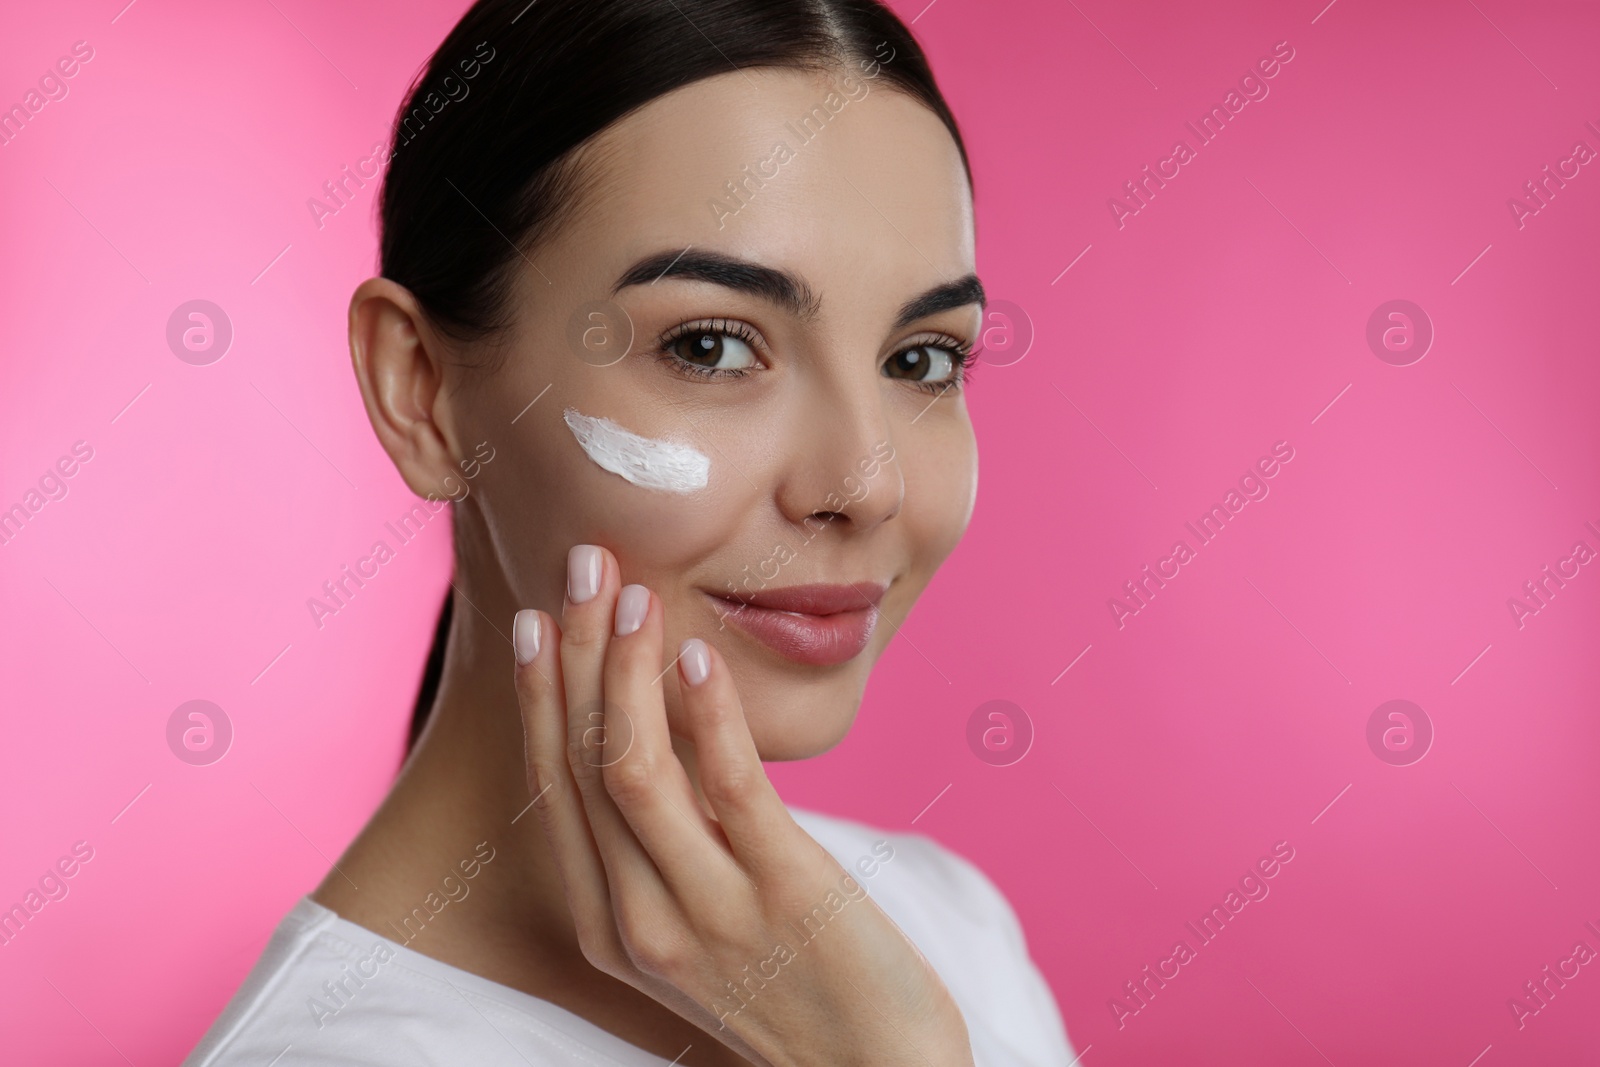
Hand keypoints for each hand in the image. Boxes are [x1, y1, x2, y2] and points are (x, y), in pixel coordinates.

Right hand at [511, 544, 973, 1066]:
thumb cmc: (795, 985)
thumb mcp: (703, 918)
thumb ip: (667, 843)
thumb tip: (658, 729)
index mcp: (611, 925)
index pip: (555, 790)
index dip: (542, 697)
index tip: (540, 618)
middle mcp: (640, 921)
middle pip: (583, 765)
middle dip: (576, 656)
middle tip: (581, 564)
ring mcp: (709, 912)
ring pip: (634, 771)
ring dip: (624, 671)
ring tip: (633, 592)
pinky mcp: (785, 894)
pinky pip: (729, 787)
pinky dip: (705, 711)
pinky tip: (696, 651)